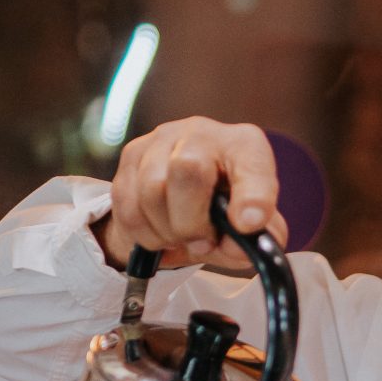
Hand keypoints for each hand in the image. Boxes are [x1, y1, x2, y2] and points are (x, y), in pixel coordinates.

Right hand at [96, 117, 285, 273]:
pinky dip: (143, 233)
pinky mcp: (131, 155)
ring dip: (166, 230)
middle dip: (192, 221)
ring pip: (151, 190)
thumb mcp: (251, 231)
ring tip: (180, 238)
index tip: (249, 224)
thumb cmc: (227, 212)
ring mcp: (161, 140)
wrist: (184, 202)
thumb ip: (254, 242)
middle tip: (202, 242)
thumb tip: (237, 247)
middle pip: (187, 170)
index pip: (251, 162)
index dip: (252, 195)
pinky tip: (160, 233)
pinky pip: (127, 205)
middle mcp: (202, 133)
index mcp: (244, 145)